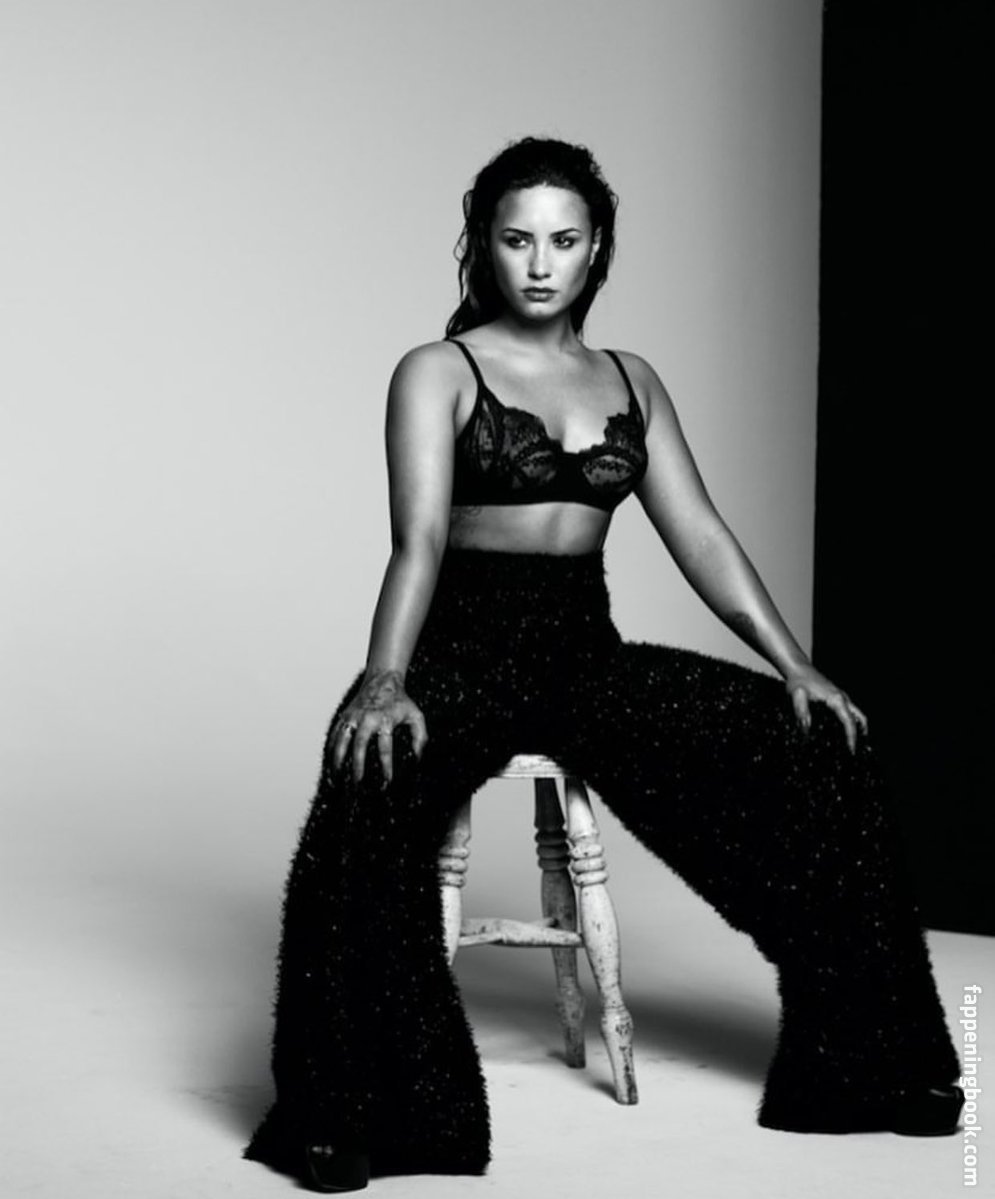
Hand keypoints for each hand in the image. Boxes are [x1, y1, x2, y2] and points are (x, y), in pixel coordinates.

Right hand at [330, 669, 428, 785]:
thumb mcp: (416, 716)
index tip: (387, 781)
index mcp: (385, 719)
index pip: (385, 747)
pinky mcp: (345, 715)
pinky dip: (331, 748)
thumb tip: (417, 758)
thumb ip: (420, 737)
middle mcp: (367, 718)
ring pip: (342, 739)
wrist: (383, 679)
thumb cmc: (401, 700)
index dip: (386, 765)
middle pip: (360, 744)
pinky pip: (335, 734)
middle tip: (357, 782)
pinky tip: (330, 762)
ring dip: (339, 758)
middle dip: (358, 764)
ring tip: (337, 776)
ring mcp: (354, 716)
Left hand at [783, 664, 867, 752]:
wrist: (798, 667)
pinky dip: (851, 723)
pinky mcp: (837, 698)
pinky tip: (842, 732)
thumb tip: (806, 731)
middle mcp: (842, 698)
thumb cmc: (798, 681)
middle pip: (859, 719)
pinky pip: (849, 712)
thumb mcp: (797, 696)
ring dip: (857, 729)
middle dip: (860, 736)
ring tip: (851, 745)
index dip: (852, 737)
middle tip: (854, 752)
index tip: (851, 751)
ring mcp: (841, 697)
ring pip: (857, 715)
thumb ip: (802, 713)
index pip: (849, 722)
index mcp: (836, 699)